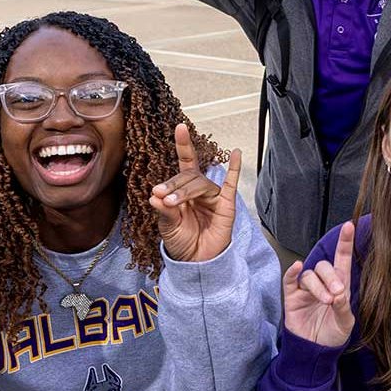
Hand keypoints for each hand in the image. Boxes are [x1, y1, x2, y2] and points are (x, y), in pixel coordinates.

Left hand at [151, 123, 241, 262]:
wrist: (196, 262)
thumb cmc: (182, 243)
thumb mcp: (167, 227)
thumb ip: (163, 212)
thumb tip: (154, 196)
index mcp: (183, 192)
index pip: (183, 165)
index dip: (183, 146)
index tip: (180, 128)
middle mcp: (198, 190)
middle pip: (187, 176)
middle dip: (173, 185)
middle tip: (161, 197)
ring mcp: (213, 196)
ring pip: (200, 183)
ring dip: (184, 191)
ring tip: (172, 204)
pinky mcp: (226, 205)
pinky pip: (231, 184)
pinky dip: (234, 168)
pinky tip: (236, 154)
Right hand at [282, 220, 355, 347]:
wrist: (315, 351)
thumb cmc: (332, 335)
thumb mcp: (345, 324)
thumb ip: (343, 308)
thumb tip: (339, 294)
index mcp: (340, 286)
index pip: (342, 260)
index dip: (345, 243)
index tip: (349, 226)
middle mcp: (323, 284)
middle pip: (325, 266)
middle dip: (331, 278)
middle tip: (337, 294)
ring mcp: (306, 290)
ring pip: (310, 274)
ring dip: (319, 286)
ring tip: (326, 301)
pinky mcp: (292, 297)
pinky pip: (290, 280)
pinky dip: (293, 272)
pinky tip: (297, 267)